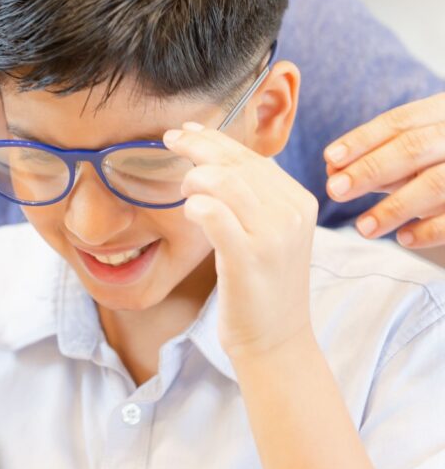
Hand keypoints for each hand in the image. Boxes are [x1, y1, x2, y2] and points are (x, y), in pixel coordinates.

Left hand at [164, 122, 317, 360]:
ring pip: (224, 180)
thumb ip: (253, 197)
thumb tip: (216, 157)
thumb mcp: (270, 234)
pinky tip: (188, 211)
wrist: (276, 340)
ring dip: (194, 177)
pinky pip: (213, 214)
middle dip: (198, 144)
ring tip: (183, 191)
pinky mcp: (248, 258)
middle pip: (236, 161)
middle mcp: (291, 212)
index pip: (252, 156)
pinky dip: (195, 205)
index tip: (188, 129)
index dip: (216, 138)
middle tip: (170, 139)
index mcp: (298, 201)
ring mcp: (272, 235)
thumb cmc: (262, 285)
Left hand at [324, 93, 444, 248]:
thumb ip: (381, 157)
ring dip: (395, 207)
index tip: (330, 158)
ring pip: (436, 183)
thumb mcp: (420, 151)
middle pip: (414, 147)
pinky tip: (403, 239)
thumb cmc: (442, 160)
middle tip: (335, 190)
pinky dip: (430, 229)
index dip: (363, 139)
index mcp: (444, 111)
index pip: (400, 121)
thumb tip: (333, 169)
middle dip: (370, 169)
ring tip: (363, 228)